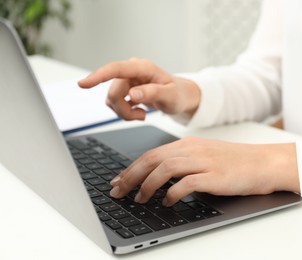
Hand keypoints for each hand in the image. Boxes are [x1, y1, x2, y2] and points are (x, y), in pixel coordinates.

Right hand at [78, 58, 200, 119]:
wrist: (179, 97)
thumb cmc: (178, 94)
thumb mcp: (170, 96)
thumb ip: (153, 94)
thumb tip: (133, 94)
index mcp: (142, 68)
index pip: (116, 69)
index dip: (98, 76)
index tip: (83, 84)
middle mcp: (131, 71)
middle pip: (113, 92)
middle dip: (124, 110)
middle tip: (142, 116)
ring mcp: (127, 81)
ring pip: (112, 101)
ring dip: (125, 113)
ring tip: (143, 113)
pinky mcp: (124, 90)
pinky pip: (115, 105)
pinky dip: (125, 113)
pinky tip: (139, 111)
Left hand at [109, 137, 299, 206]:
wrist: (263, 162)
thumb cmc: (235, 162)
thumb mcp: (204, 156)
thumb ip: (182, 163)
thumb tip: (159, 179)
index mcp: (188, 143)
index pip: (152, 153)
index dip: (131, 168)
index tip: (118, 180)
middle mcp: (192, 149)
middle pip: (152, 159)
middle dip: (130, 176)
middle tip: (117, 191)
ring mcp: (203, 161)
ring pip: (164, 168)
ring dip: (147, 185)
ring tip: (139, 199)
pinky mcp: (214, 175)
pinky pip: (186, 183)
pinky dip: (172, 193)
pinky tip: (168, 202)